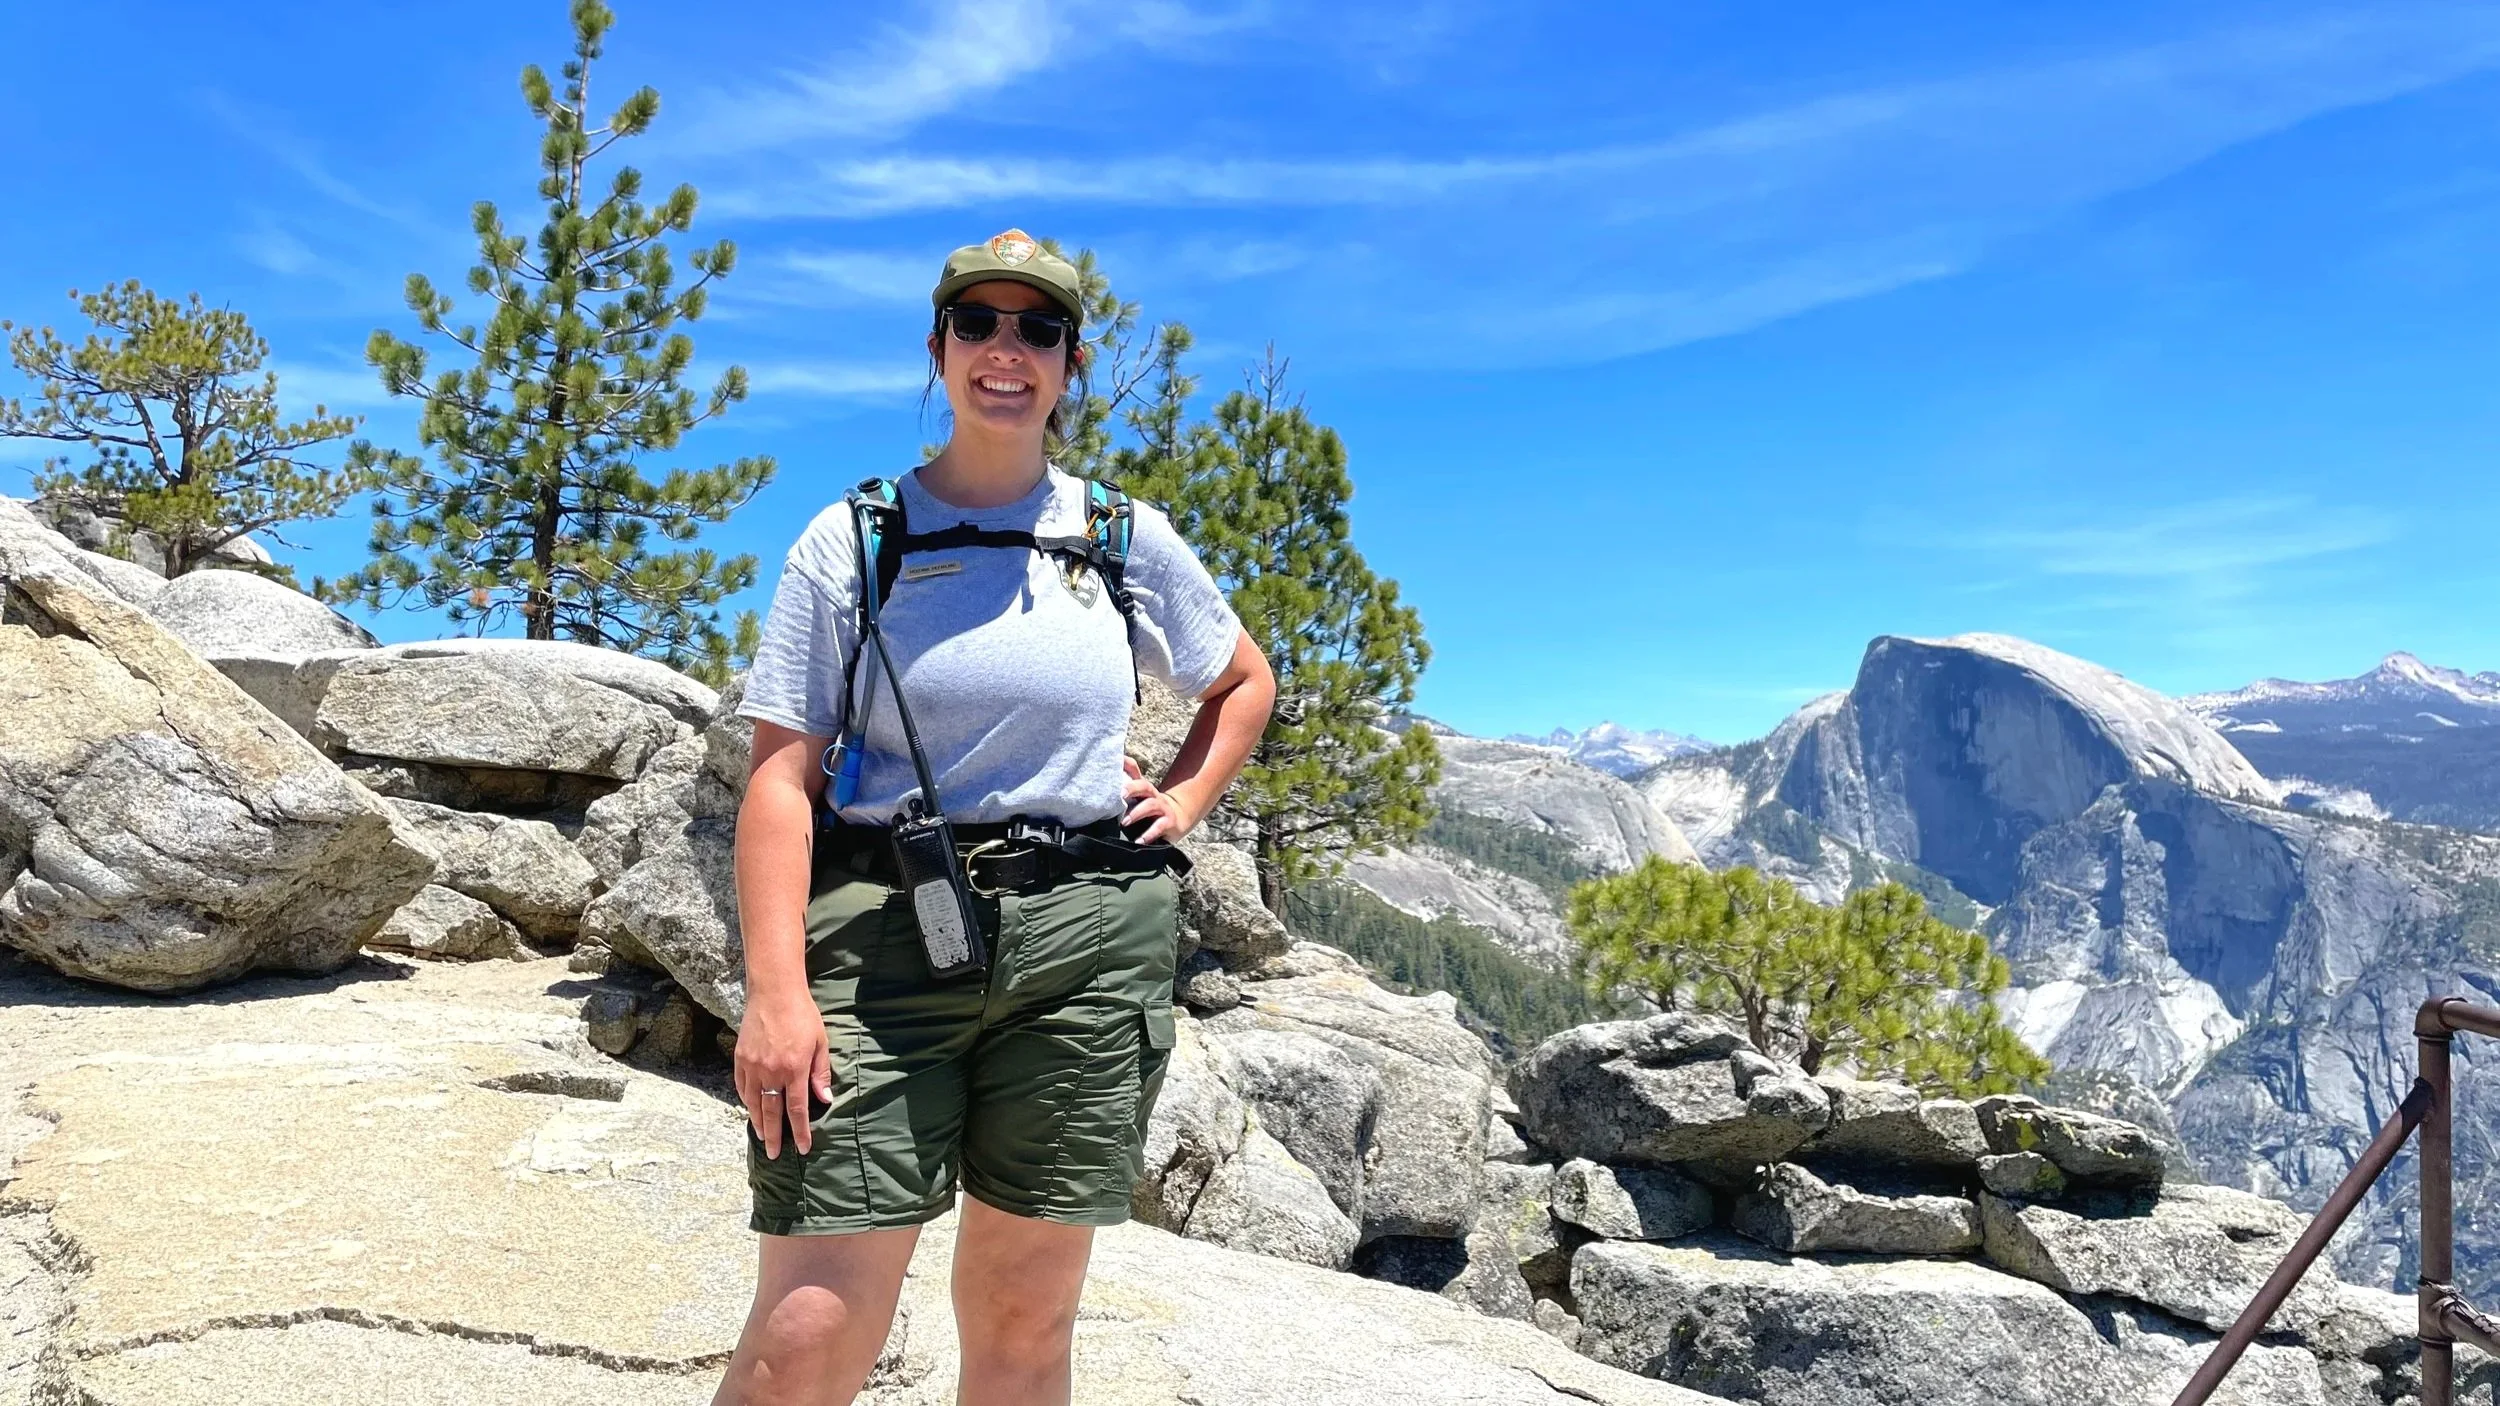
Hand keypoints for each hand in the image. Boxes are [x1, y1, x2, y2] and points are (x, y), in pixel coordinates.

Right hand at [734, 988, 832, 1159]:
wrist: (774, 992)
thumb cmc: (802, 1015)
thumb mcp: (820, 1043)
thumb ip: (820, 1073)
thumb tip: (825, 1100)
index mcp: (794, 1069)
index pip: (796, 1110)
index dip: (800, 1132)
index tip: (803, 1148)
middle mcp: (771, 1072)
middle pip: (772, 1113)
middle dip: (774, 1136)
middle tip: (774, 1155)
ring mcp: (752, 1066)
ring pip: (753, 1103)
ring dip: (758, 1122)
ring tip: (763, 1137)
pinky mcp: (740, 1058)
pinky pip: (742, 1087)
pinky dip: (746, 1102)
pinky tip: (751, 1110)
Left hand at [1121, 755, 1193, 843]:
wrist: (1177, 818)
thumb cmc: (1151, 807)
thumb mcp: (1139, 797)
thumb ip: (1126, 785)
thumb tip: (1111, 769)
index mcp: (1144, 788)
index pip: (1136, 773)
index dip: (1127, 765)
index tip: (1118, 762)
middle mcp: (1153, 795)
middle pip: (1144, 786)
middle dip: (1132, 788)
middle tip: (1120, 794)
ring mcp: (1162, 808)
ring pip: (1151, 806)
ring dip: (1137, 813)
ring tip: (1124, 822)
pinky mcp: (1169, 823)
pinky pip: (1159, 827)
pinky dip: (1149, 834)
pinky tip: (1139, 841)